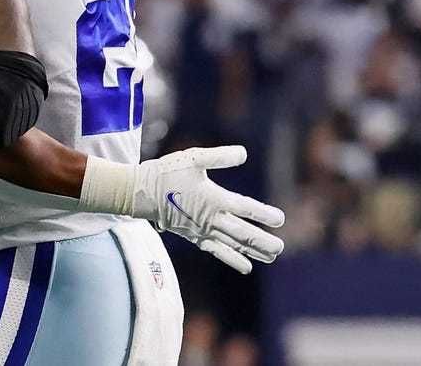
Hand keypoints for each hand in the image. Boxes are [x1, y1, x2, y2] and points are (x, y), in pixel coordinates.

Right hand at [133, 146, 284, 273]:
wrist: (140, 192)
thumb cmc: (167, 173)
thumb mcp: (193, 158)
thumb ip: (219, 157)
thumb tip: (243, 153)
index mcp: (213, 198)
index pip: (245, 208)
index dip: (263, 214)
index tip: (280, 219)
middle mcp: (210, 218)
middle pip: (242, 233)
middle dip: (262, 241)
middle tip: (280, 247)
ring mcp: (202, 229)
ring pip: (232, 244)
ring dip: (252, 251)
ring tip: (271, 257)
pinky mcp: (193, 235)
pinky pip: (216, 250)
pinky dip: (231, 258)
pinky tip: (245, 266)